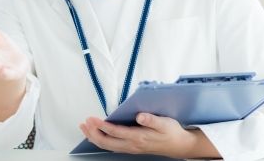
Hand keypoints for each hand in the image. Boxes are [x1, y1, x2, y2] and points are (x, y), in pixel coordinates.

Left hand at [79, 113, 218, 158]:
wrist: (179, 146)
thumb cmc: (171, 132)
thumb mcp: (165, 123)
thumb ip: (152, 119)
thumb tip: (140, 116)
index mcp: (139, 137)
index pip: (116, 132)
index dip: (102, 126)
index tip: (92, 119)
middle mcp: (132, 144)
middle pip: (107, 142)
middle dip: (93, 133)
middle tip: (84, 123)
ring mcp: (131, 148)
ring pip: (108, 146)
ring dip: (94, 137)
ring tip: (84, 128)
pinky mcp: (131, 148)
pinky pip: (112, 147)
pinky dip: (101, 141)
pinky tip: (96, 136)